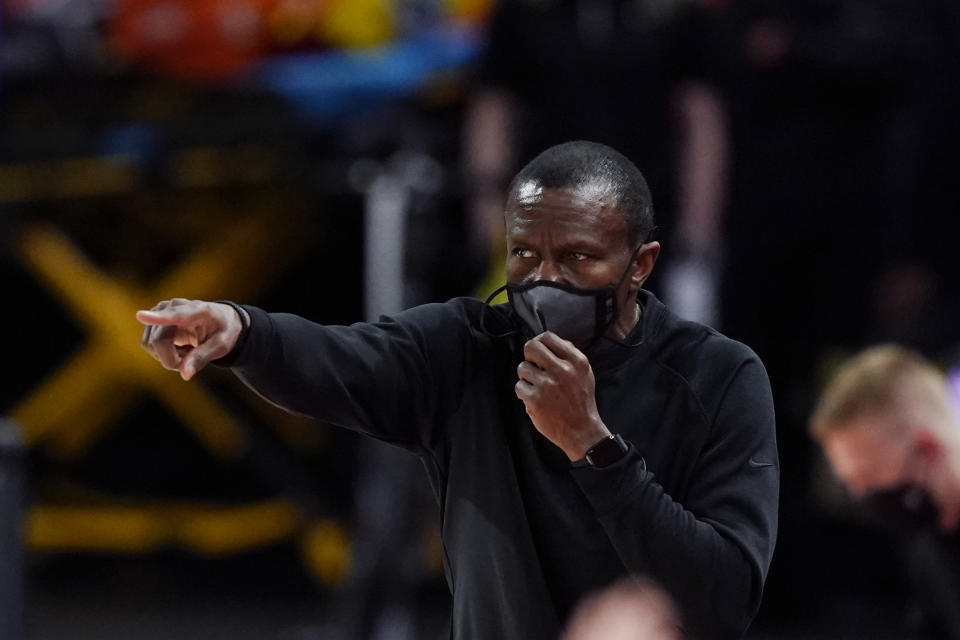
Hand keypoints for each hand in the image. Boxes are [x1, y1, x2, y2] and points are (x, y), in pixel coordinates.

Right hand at [136, 299, 243, 380]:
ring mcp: (161, 312)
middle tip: (191, 361)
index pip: (175, 315)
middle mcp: (175, 306)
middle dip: (171, 359)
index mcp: (198, 310)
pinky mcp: (154, 320)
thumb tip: (184, 375)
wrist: (221, 320)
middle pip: (159, 340)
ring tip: (188, 351)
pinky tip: (179, 348)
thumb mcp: (221, 346)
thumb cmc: (224, 331)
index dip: (157, 318)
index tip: (140, 316)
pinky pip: (150, 344)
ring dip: (168, 356)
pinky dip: (164, 353)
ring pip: (151, 344)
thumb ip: (202, 358)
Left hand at [514, 331, 610, 460]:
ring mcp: (548, 385)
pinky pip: (519, 387)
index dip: (539, 342)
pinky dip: (524, 393)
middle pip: (531, 347)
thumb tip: (549, 341)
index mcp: (577, 361)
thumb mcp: (585, 373)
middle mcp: (563, 370)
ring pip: (522, 368)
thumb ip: (569, 355)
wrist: (582, 430)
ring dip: (526, 377)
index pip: (548, 337)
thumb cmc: (581, 401)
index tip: (538, 352)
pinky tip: (534, 399)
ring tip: (537, 387)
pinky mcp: (535, 399)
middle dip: (528, 355)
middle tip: (533, 365)